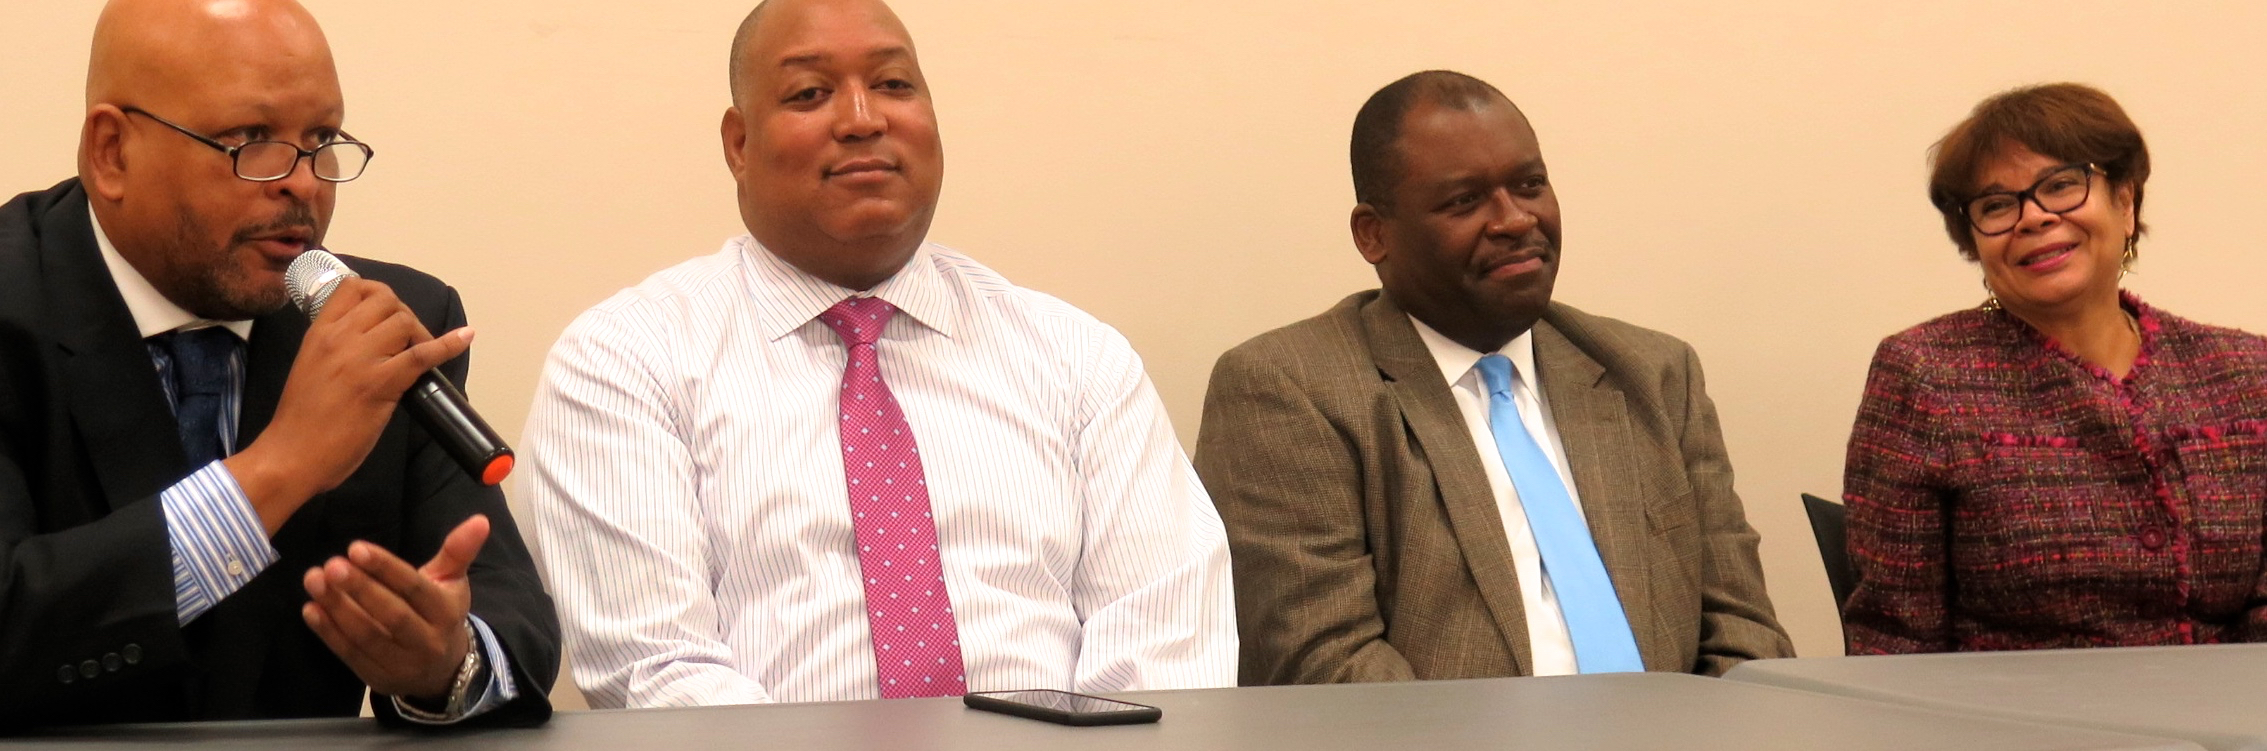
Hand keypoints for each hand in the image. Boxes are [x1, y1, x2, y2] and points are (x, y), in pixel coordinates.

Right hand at [226, 278, 473, 533]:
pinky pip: (422, 354)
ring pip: (404, 321)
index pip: (352, 287)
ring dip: (419, 333)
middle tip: (407, 340)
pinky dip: (448, 344)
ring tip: (418, 354)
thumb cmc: (301, 419)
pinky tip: (465, 337)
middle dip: (403, 314)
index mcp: (319, 332)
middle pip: (385, 300)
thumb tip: (371, 342)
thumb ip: (336, 347)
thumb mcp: (311, 366)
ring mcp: (361, 359)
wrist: (291, 454)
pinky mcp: (381, 383)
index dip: (377, 294)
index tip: (385, 314)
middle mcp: (339, 337)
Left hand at [301, 514, 489, 700]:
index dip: (386, 569)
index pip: (415, 589)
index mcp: (446, 613)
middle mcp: (427, 641)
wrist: (442, 670)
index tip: (356, 548)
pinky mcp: (377, 678)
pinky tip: (311, 609)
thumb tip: (480, 519)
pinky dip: (328, 633)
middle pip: (392, 615)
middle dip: (359, 589)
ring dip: (337, 608)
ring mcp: (402, 664)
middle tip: (331, 564)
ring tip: (314, 580)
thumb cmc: (441, 614)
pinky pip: (350, 655)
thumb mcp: (452, 582)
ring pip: (367, 636)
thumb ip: (458, 551)